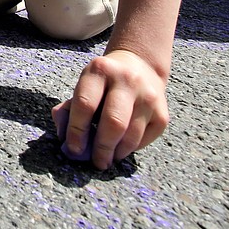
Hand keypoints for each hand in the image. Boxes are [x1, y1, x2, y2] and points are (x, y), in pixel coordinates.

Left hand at [53, 49, 169, 169]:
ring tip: (107, 158)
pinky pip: (145, 140)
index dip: (76, 131)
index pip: (85, 105)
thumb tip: (66, 142)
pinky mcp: (162, 113)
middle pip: (114, 122)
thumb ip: (68, 110)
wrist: (141, 66)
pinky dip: (131, 149)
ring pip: (131, 136)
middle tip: (96, 162)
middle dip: (102, 148)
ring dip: (116, 153)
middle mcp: (127, 80)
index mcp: (100, 70)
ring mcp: (148, 96)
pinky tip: (121, 148)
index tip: (73, 149)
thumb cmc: (104, 83)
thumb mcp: (84, 86)